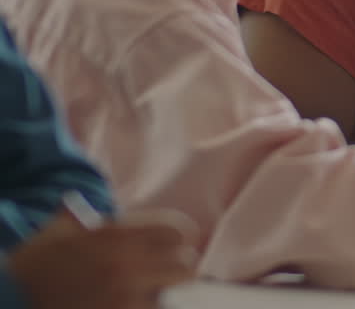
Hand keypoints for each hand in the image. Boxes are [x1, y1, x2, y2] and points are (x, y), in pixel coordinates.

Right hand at [8, 209, 195, 308]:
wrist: (10, 301)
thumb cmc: (34, 265)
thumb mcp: (57, 233)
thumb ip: (80, 218)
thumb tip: (79, 205)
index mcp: (117, 236)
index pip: (180, 230)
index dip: (180, 238)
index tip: (175, 244)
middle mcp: (126, 266)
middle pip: (187, 265)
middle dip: (178, 269)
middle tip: (166, 273)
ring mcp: (124, 298)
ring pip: (168, 297)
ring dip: (157, 296)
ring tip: (139, 294)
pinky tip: (125, 305)